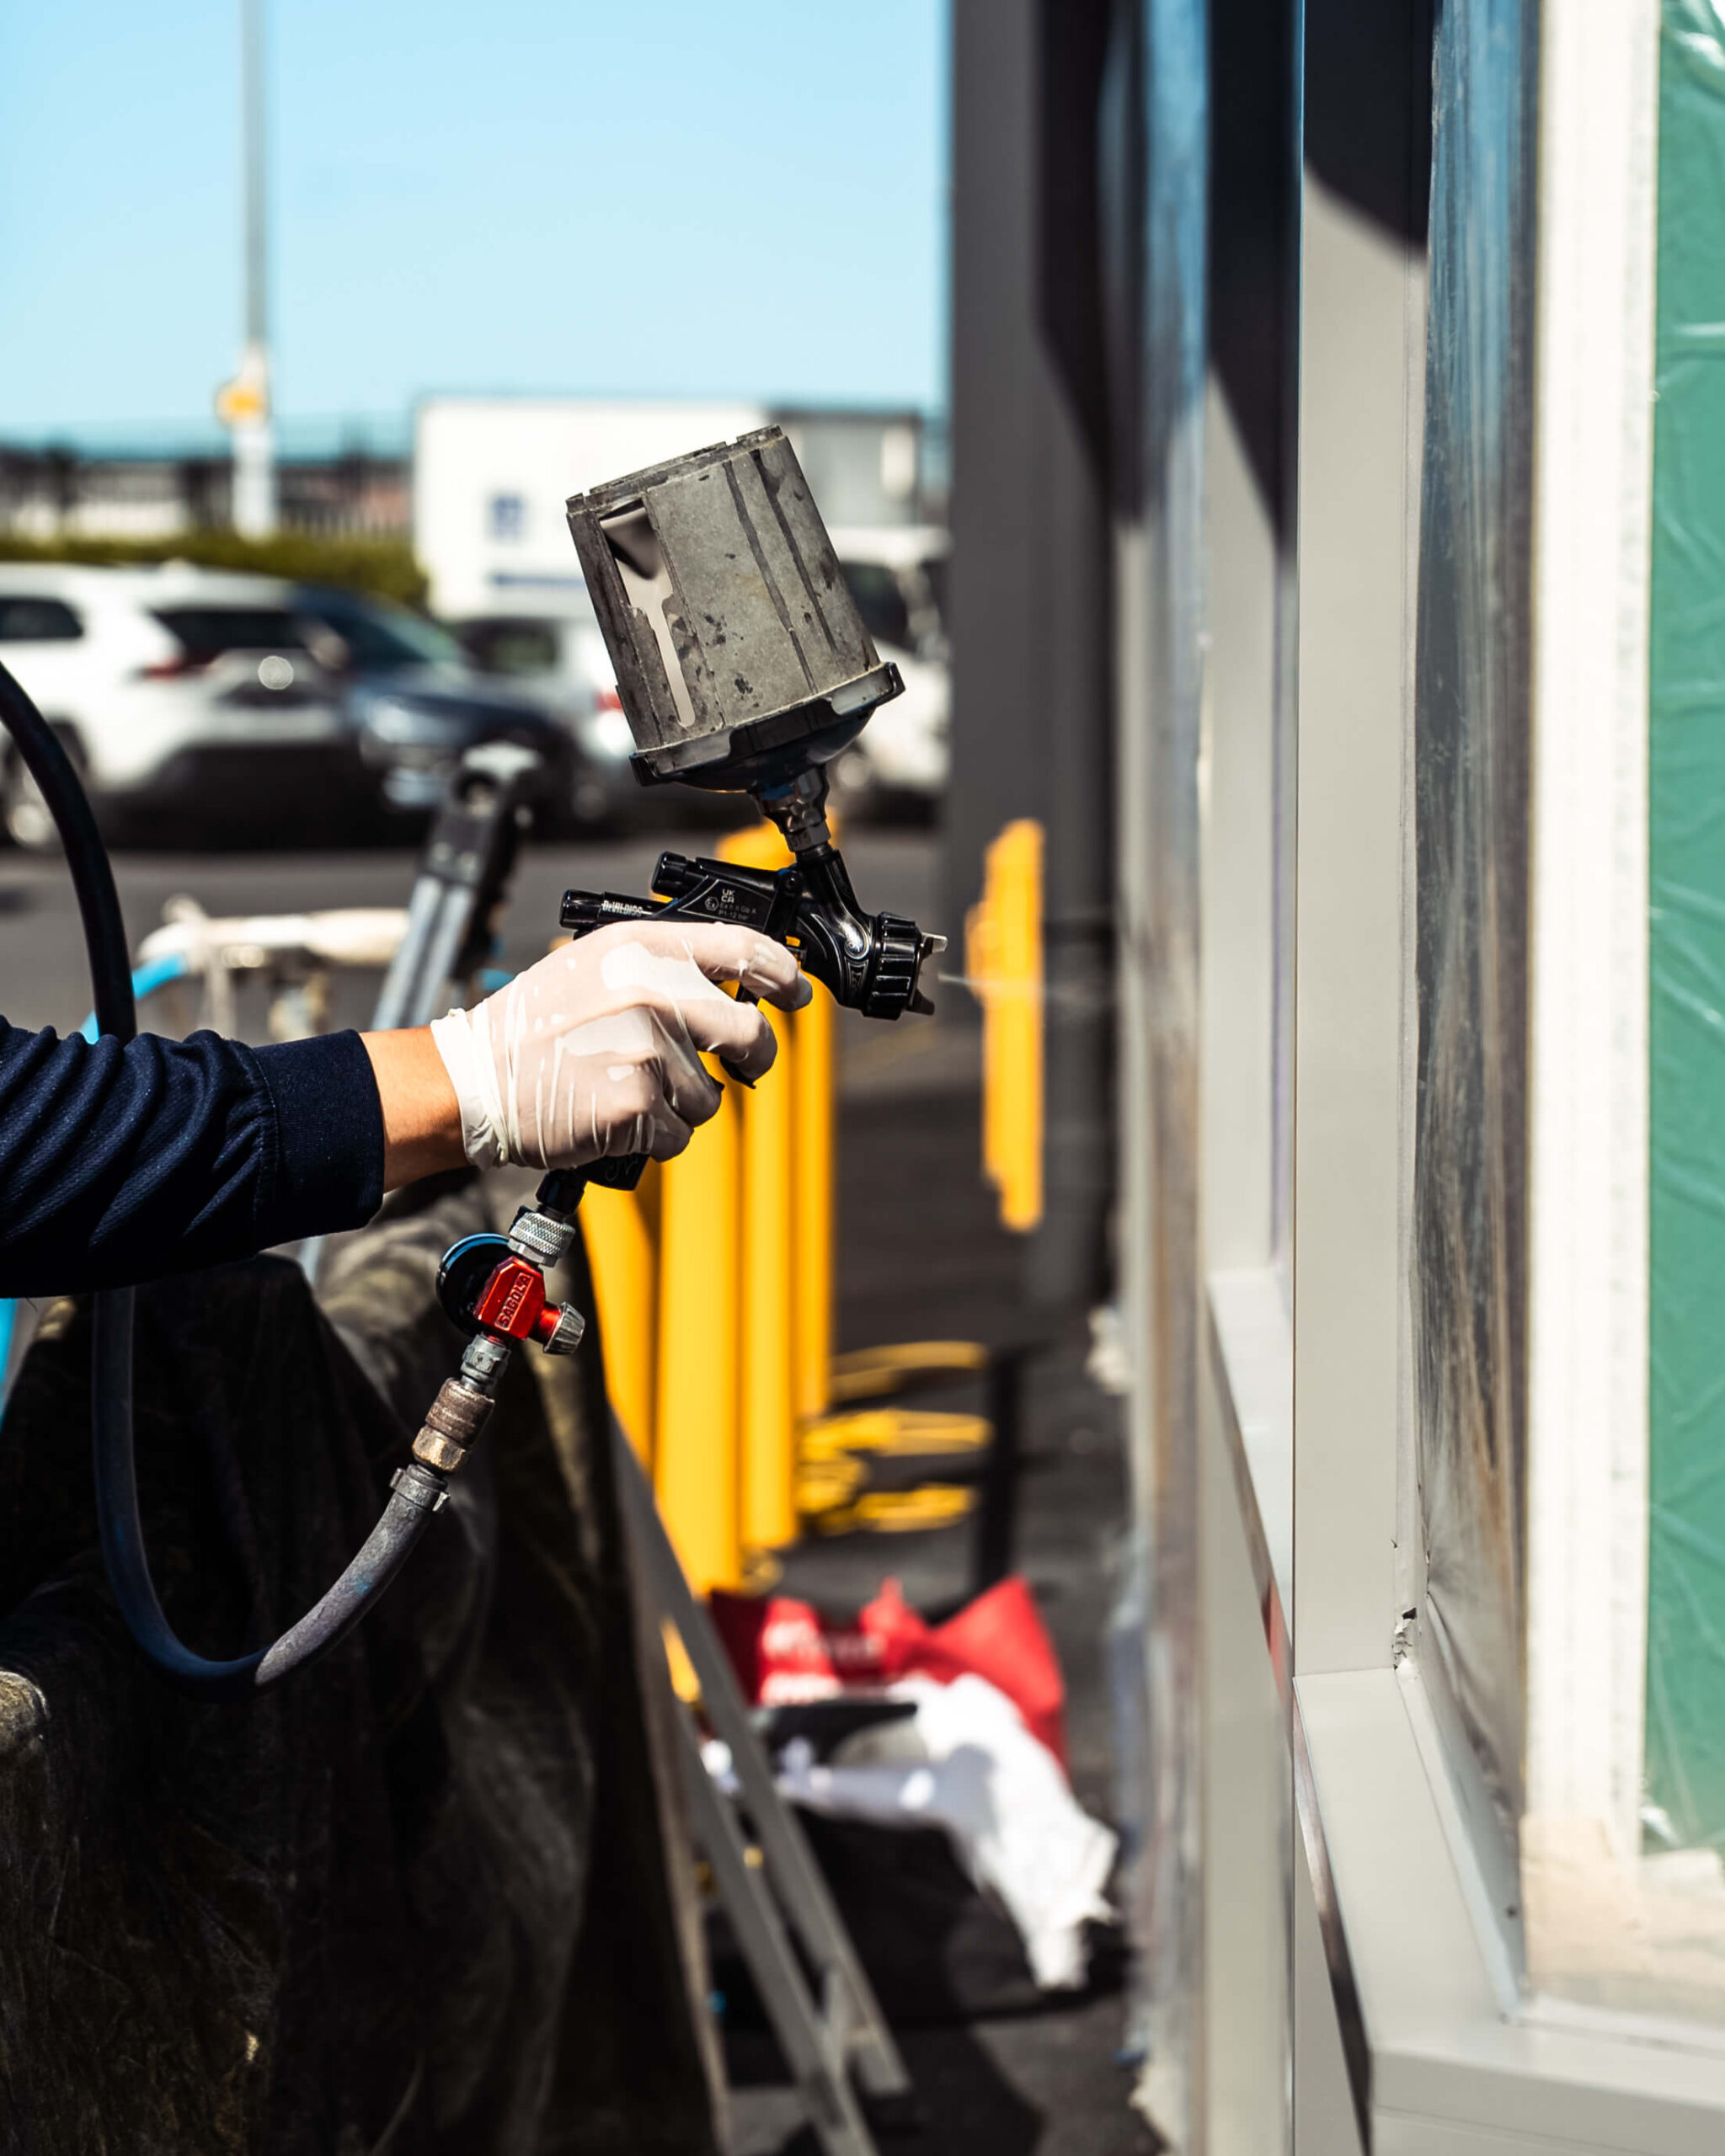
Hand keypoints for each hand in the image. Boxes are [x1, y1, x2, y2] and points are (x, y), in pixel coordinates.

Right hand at [422, 918, 809, 1173]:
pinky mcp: (638, 1106)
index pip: (741, 947)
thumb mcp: (591, 966)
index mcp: (641, 948)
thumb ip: (659, 967)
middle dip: (755, 1058)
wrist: (474, 1082)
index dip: (782, 972)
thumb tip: (728, 986)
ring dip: (680, 1104)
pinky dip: (651, 1137)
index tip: (798, 992)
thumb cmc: (531, 1028)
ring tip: (626, 1090)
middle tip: (743, 1066)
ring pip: (709, 1095)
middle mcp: (651, 992)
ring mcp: (647, 1050)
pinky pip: (677, 1134)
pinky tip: (613, 1117)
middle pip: (748, 1033)